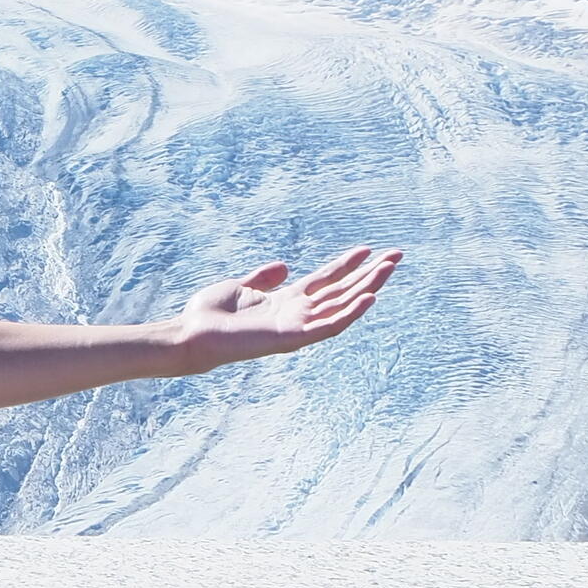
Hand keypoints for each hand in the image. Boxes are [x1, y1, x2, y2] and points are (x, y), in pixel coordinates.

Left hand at [170, 244, 398, 373]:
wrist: (191, 334)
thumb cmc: (210, 314)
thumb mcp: (240, 286)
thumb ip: (264, 277)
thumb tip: (285, 266)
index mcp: (286, 300)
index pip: (326, 280)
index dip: (347, 264)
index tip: (368, 249)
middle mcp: (297, 313)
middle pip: (342, 290)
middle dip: (369, 273)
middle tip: (396, 255)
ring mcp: (297, 326)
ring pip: (342, 305)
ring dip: (368, 287)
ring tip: (389, 268)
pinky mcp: (292, 338)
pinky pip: (329, 326)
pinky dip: (350, 312)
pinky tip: (369, 297)